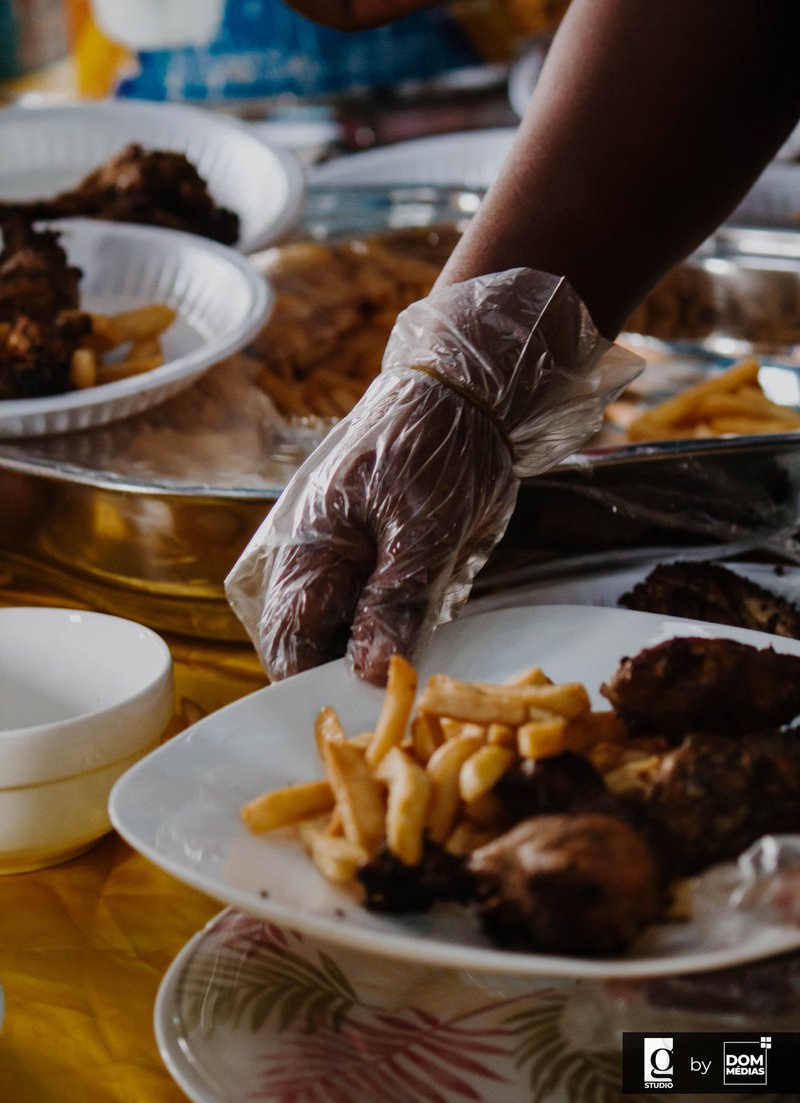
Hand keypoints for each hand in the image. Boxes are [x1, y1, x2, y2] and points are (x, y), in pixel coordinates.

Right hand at [226, 269, 639, 684]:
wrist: (472, 384)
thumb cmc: (443, 445)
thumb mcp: (425, 528)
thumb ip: (392, 601)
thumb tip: (364, 673)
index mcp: (308, 545)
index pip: (287, 640)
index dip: (317, 684)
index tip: (367, 718)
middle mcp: (314, 552)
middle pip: (314, 638)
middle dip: (352, 670)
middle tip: (408, 695)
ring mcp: (344, 548)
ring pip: (347, 623)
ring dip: (380, 647)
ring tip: (426, 663)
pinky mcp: (375, 546)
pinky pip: (375, 601)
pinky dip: (400, 620)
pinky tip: (433, 625)